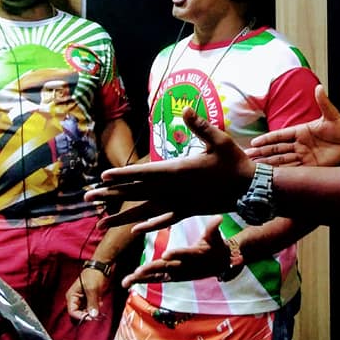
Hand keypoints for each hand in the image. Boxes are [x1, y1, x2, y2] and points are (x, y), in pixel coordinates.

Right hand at [66, 268, 110, 320]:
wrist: (103, 266)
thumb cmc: (94, 275)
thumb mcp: (92, 289)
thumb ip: (92, 303)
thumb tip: (93, 316)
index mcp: (72, 296)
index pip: (72, 312)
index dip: (80, 316)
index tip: (90, 318)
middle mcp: (76, 299)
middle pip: (78, 312)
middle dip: (87, 314)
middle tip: (96, 313)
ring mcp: (83, 298)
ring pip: (85, 311)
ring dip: (92, 310)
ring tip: (98, 305)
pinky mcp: (90, 298)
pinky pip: (91, 307)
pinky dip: (96, 307)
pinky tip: (100, 302)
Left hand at [85, 107, 253, 232]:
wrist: (250, 188)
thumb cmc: (235, 161)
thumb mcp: (219, 139)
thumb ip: (200, 126)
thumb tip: (185, 109)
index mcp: (180, 171)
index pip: (145, 173)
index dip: (123, 175)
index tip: (102, 178)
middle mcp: (176, 190)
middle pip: (138, 193)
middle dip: (113, 195)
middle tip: (89, 198)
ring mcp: (181, 203)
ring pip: (146, 210)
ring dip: (123, 216)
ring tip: (102, 223)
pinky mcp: (188, 211)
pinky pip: (164, 219)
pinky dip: (150, 224)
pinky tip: (136, 230)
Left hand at [121, 217, 228, 288]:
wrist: (218, 265)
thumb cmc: (215, 246)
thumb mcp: (216, 237)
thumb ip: (213, 228)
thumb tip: (219, 217)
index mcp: (194, 255)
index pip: (184, 254)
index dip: (175, 254)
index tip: (165, 255)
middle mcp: (184, 266)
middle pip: (166, 268)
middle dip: (152, 269)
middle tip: (139, 271)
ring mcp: (177, 274)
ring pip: (157, 276)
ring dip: (142, 278)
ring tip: (126, 281)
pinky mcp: (171, 277)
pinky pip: (155, 279)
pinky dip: (141, 280)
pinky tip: (126, 282)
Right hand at [245, 85, 339, 166]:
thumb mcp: (332, 116)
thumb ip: (323, 103)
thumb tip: (319, 87)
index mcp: (302, 131)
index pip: (280, 136)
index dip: (267, 139)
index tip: (253, 143)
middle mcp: (300, 145)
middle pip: (276, 150)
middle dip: (261, 154)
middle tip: (246, 158)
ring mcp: (304, 157)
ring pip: (281, 161)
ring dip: (268, 164)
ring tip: (253, 168)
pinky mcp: (310, 167)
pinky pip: (293, 170)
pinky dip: (281, 173)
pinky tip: (271, 176)